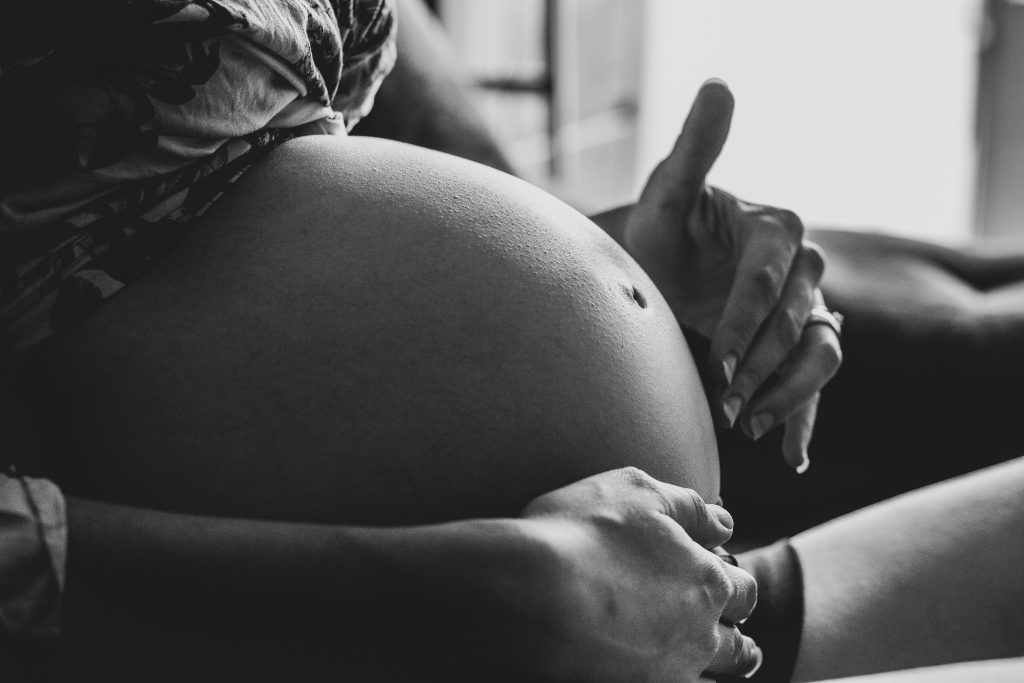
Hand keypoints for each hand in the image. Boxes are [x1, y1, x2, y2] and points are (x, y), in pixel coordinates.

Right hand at [516, 467, 759, 681]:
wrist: (531, 596)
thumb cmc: (580, 535)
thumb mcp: (635, 491)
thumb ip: (687, 506)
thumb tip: (723, 522)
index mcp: (707, 579)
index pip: (741, 588)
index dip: (733, 583)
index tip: (723, 581)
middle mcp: (700, 632)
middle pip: (737, 643)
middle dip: (735, 633)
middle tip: (731, 633)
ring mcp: (670, 671)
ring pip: (714, 678)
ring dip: (718, 668)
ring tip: (710, 666)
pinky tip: (669, 678)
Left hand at [621, 79, 841, 471]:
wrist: (660, 269)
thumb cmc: (659, 230)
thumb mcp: (666, 193)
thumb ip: (694, 148)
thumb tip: (719, 85)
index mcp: (776, 229)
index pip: (767, 282)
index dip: (742, 323)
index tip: (713, 364)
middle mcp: (804, 268)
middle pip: (796, 325)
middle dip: (759, 368)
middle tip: (723, 405)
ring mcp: (808, 309)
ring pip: (820, 356)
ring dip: (788, 396)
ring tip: (748, 428)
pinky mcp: (799, 344)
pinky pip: (816, 385)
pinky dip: (806, 421)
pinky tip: (791, 456)